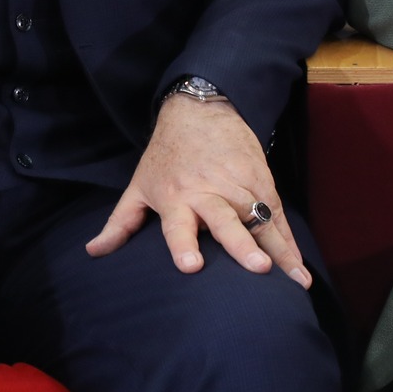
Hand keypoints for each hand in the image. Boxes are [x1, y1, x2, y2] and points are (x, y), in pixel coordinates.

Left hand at [86, 96, 310, 286]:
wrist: (200, 111)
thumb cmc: (165, 156)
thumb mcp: (139, 185)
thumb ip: (120, 222)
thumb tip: (93, 252)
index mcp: (175, 198)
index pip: (178, 226)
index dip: (183, 245)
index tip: (191, 267)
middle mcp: (208, 194)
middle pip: (226, 222)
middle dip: (242, 245)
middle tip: (257, 268)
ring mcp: (238, 187)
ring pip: (260, 222)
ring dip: (279, 251)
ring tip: (295, 280)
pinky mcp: (261, 182)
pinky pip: (277, 217)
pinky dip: (290, 242)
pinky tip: (299, 269)